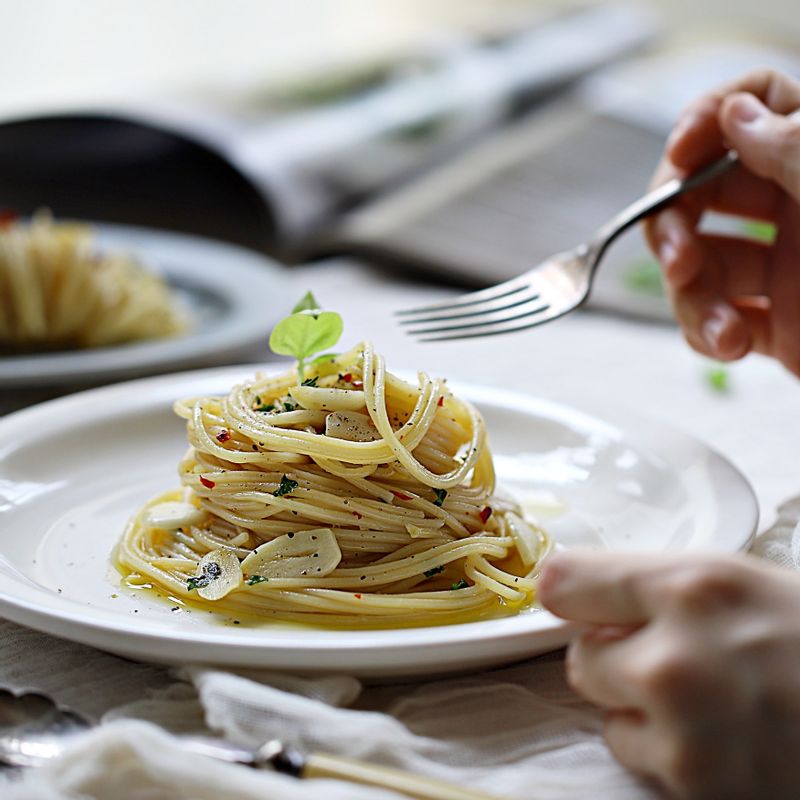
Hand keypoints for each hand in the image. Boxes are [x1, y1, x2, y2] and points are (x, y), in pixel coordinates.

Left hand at [539, 551, 799, 798]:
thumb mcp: (739, 582)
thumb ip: (655, 584)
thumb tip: (570, 589)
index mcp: (692, 588)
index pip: (566, 582)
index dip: (571, 593)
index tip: (575, 600)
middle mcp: (677, 657)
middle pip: (578, 655)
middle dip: (614, 655)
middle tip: (667, 655)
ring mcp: (684, 731)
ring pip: (604, 710)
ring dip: (637, 707)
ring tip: (703, 701)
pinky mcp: (696, 787)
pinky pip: (637, 756)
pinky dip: (666, 751)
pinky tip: (720, 737)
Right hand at [644, 69, 799, 376]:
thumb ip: (792, 144)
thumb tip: (734, 115)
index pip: (752, 110)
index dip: (703, 123)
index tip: (679, 155)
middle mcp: (797, 207)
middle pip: (701, 194)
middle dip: (674, 226)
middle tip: (679, 256)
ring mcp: (783, 268)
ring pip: (698, 266)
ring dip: (690, 296)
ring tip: (718, 324)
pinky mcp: (774, 325)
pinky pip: (713, 320)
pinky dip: (707, 334)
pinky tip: (730, 343)